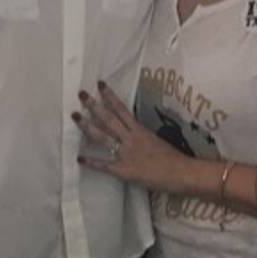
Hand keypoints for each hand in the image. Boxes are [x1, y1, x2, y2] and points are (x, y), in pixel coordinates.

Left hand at [73, 82, 187, 189]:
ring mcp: (126, 153)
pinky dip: (92, 163)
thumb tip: (134, 133)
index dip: (110, 96)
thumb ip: (142, 136)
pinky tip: (80, 158)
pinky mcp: (124, 170)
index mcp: (139, 130)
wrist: (181, 172)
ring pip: (103, 137)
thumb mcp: (156, 140)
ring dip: (87, 126)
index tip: (100, 85)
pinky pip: (105, 165)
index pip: (121, 109)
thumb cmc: (173, 158)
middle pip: (108, 119)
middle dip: (93, 106)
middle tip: (81, 94)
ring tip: (75, 116)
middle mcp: (130, 138)